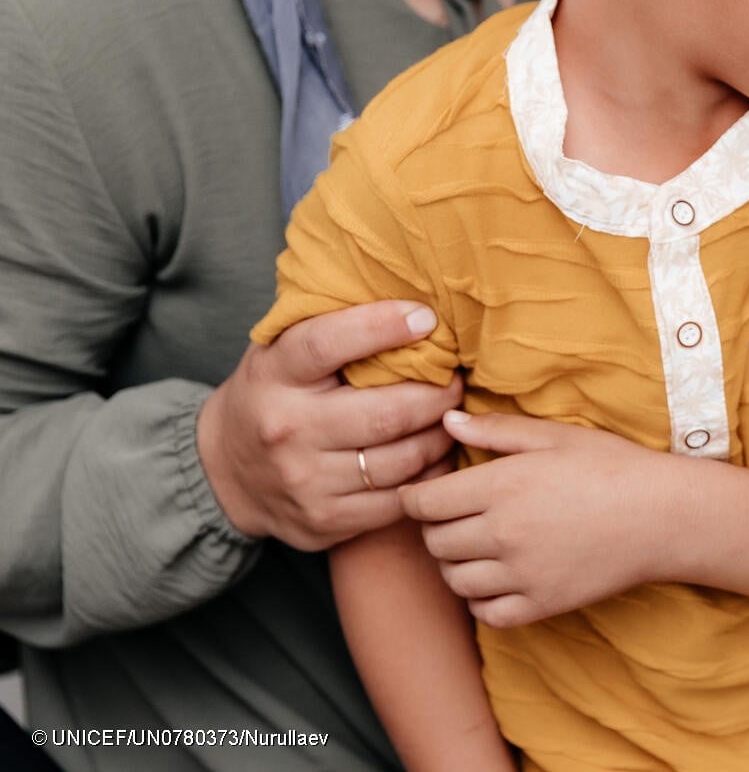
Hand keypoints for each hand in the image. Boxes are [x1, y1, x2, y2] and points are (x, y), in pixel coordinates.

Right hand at [198, 301, 461, 549]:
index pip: (326, 343)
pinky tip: (438, 454)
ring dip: (440, 436)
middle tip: (457, 381)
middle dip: (436, 396)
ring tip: (453, 416)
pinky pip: (397, 500)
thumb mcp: (282, 351)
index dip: (381, 327)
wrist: (224, 473)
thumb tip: (406, 293)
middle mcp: (287, 430)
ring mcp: (306, 481)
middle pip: (384, 415)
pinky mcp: (325, 521)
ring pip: (400, 461)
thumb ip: (331, 326)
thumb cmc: (274, 395)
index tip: (427, 317)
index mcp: (274, 375)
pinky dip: (429, 475)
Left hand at [401, 412, 682, 628]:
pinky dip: (480, 599)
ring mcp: (521, 574)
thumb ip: (497, 430)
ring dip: (455, 564)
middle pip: (434, 542)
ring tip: (476, 545)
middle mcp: (503, 533)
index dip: (416, 496)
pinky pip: (486, 612)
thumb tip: (448, 422)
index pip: (424, 502)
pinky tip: (496, 578)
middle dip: (435, 527)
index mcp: (502, 485)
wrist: (663, 516)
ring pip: (454, 580)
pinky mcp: (541, 604)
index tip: (428, 492)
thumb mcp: (555, 435)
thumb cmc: (612, 466)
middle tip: (455, 515)